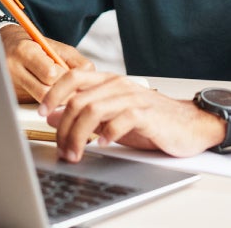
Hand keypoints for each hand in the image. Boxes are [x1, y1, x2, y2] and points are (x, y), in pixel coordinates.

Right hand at [0, 24, 94, 102]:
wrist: (5, 45)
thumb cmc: (35, 45)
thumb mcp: (57, 47)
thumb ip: (76, 62)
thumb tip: (90, 77)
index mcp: (25, 51)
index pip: (50, 74)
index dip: (67, 78)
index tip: (74, 78)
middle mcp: (14, 68)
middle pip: (46, 91)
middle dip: (64, 90)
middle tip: (73, 88)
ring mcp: (10, 83)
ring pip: (41, 101)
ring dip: (57, 98)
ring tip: (65, 91)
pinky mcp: (11, 95)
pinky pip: (35, 103)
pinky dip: (49, 102)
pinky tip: (53, 96)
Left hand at [38, 71, 223, 162]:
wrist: (190, 124)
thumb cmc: (151, 120)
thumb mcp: (111, 116)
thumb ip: (84, 113)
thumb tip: (53, 116)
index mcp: (108, 82)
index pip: (72, 77)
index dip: (53, 93)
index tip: (40, 112)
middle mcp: (118, 86)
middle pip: (78, 101)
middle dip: (64, 128)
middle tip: (62, 149)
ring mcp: (133, 98)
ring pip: (93, 111)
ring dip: (79, 136)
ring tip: (76, 153)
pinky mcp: (147, 114)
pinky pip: (121, 120)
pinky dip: (108, 134)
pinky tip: (104, 145)